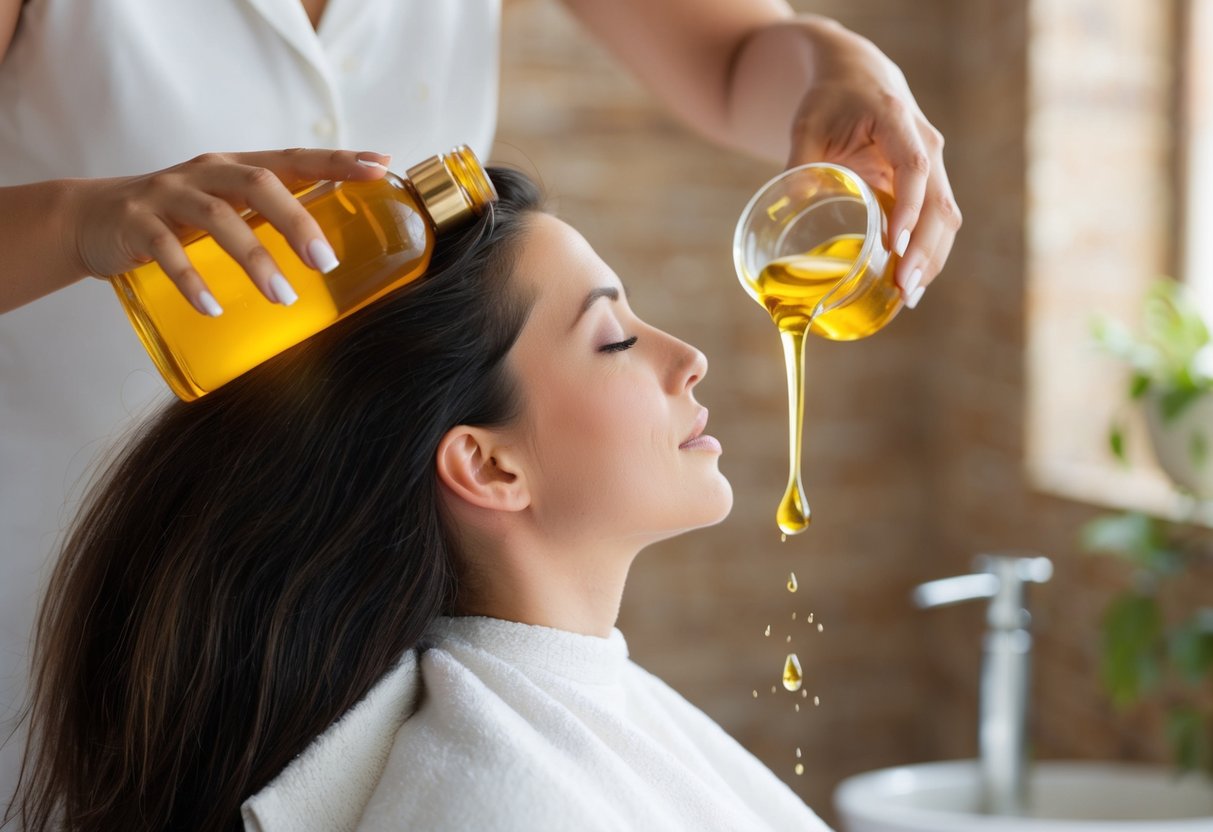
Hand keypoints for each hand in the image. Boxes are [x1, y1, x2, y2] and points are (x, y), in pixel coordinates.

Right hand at [67, 148, 391, 315]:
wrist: (92, 219)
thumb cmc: (177, 217)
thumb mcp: (227, 206)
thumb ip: (271, 215)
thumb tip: (334, 247)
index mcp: (236, 167)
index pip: (294, 159)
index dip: (337, 161)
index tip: (379, 167)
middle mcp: (207, 173)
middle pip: (260, 184)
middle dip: (297, 221)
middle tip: (326, 262)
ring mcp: (169, 195)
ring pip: (219, 219)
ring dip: (255, 260)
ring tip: (282, 297)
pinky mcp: (136, 223)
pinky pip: (166, 251)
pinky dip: (193, 281)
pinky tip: (214, 308)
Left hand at [785, 19, 959, 308]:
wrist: (859, 76)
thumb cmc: (829, 100)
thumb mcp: (806, 126)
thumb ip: (797, 164)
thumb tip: (784, 209)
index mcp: (896, 121)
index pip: (914, 167)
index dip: (909, 207)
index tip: (896, 244)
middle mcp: (925, 142)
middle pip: (939, 201)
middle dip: (925, 249)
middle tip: (904, 289)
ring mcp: (932, 164)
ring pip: (945, 216)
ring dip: (931, 258)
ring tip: (907, 297)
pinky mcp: (928, 183)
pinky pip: (936, 221)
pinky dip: (928, 253)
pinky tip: (911, 283)